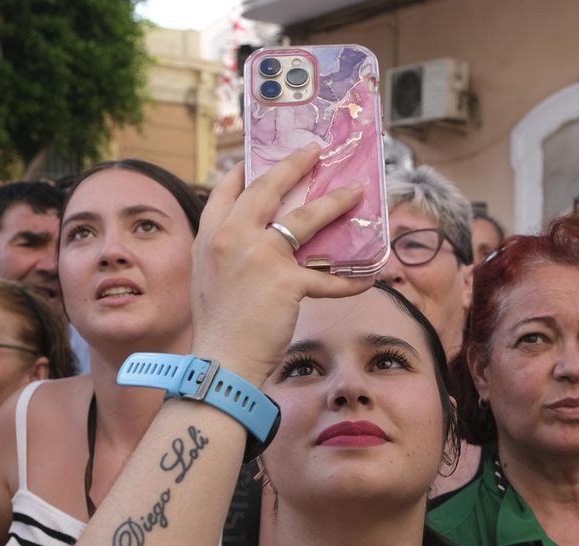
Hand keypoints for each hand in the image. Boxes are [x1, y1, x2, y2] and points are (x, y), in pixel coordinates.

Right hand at [189, 146, 374, 383]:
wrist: (220, 362)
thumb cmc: (218, 327)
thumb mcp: (210, 278)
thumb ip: (228, 254)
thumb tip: (259, 243)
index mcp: (209, 237)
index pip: (226, 190)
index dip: (245, 169)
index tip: (260, 156)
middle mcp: (231, 238)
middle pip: (267, 189)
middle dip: (294, 165)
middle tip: (314, 150)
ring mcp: (259, 256)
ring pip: (305, 219)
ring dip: (335, 202)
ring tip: (356, 192)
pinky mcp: (285, 282)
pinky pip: (327, 278)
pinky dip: (350, 281)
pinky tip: (369, 278)